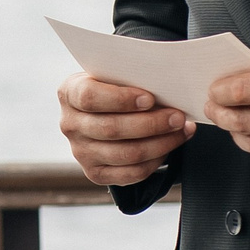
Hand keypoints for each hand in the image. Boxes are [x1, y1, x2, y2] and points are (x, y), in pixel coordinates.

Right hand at [58, 74, 194, 186]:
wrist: (103, 112)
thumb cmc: (114, 89)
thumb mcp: (112, 76)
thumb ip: (129, 79)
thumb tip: (166, 87)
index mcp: (69, 94)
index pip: (90, 98)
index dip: (121, 99)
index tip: (150, 98)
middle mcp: (70, 125)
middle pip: (111, 129)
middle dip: (151, 124)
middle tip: (177, 117)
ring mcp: (81, 152)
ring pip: (126, 154)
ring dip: (160, 143)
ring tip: (181, 131)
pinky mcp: (95, 173)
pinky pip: (131, 173)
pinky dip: (155, 161)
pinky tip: (169, 147)